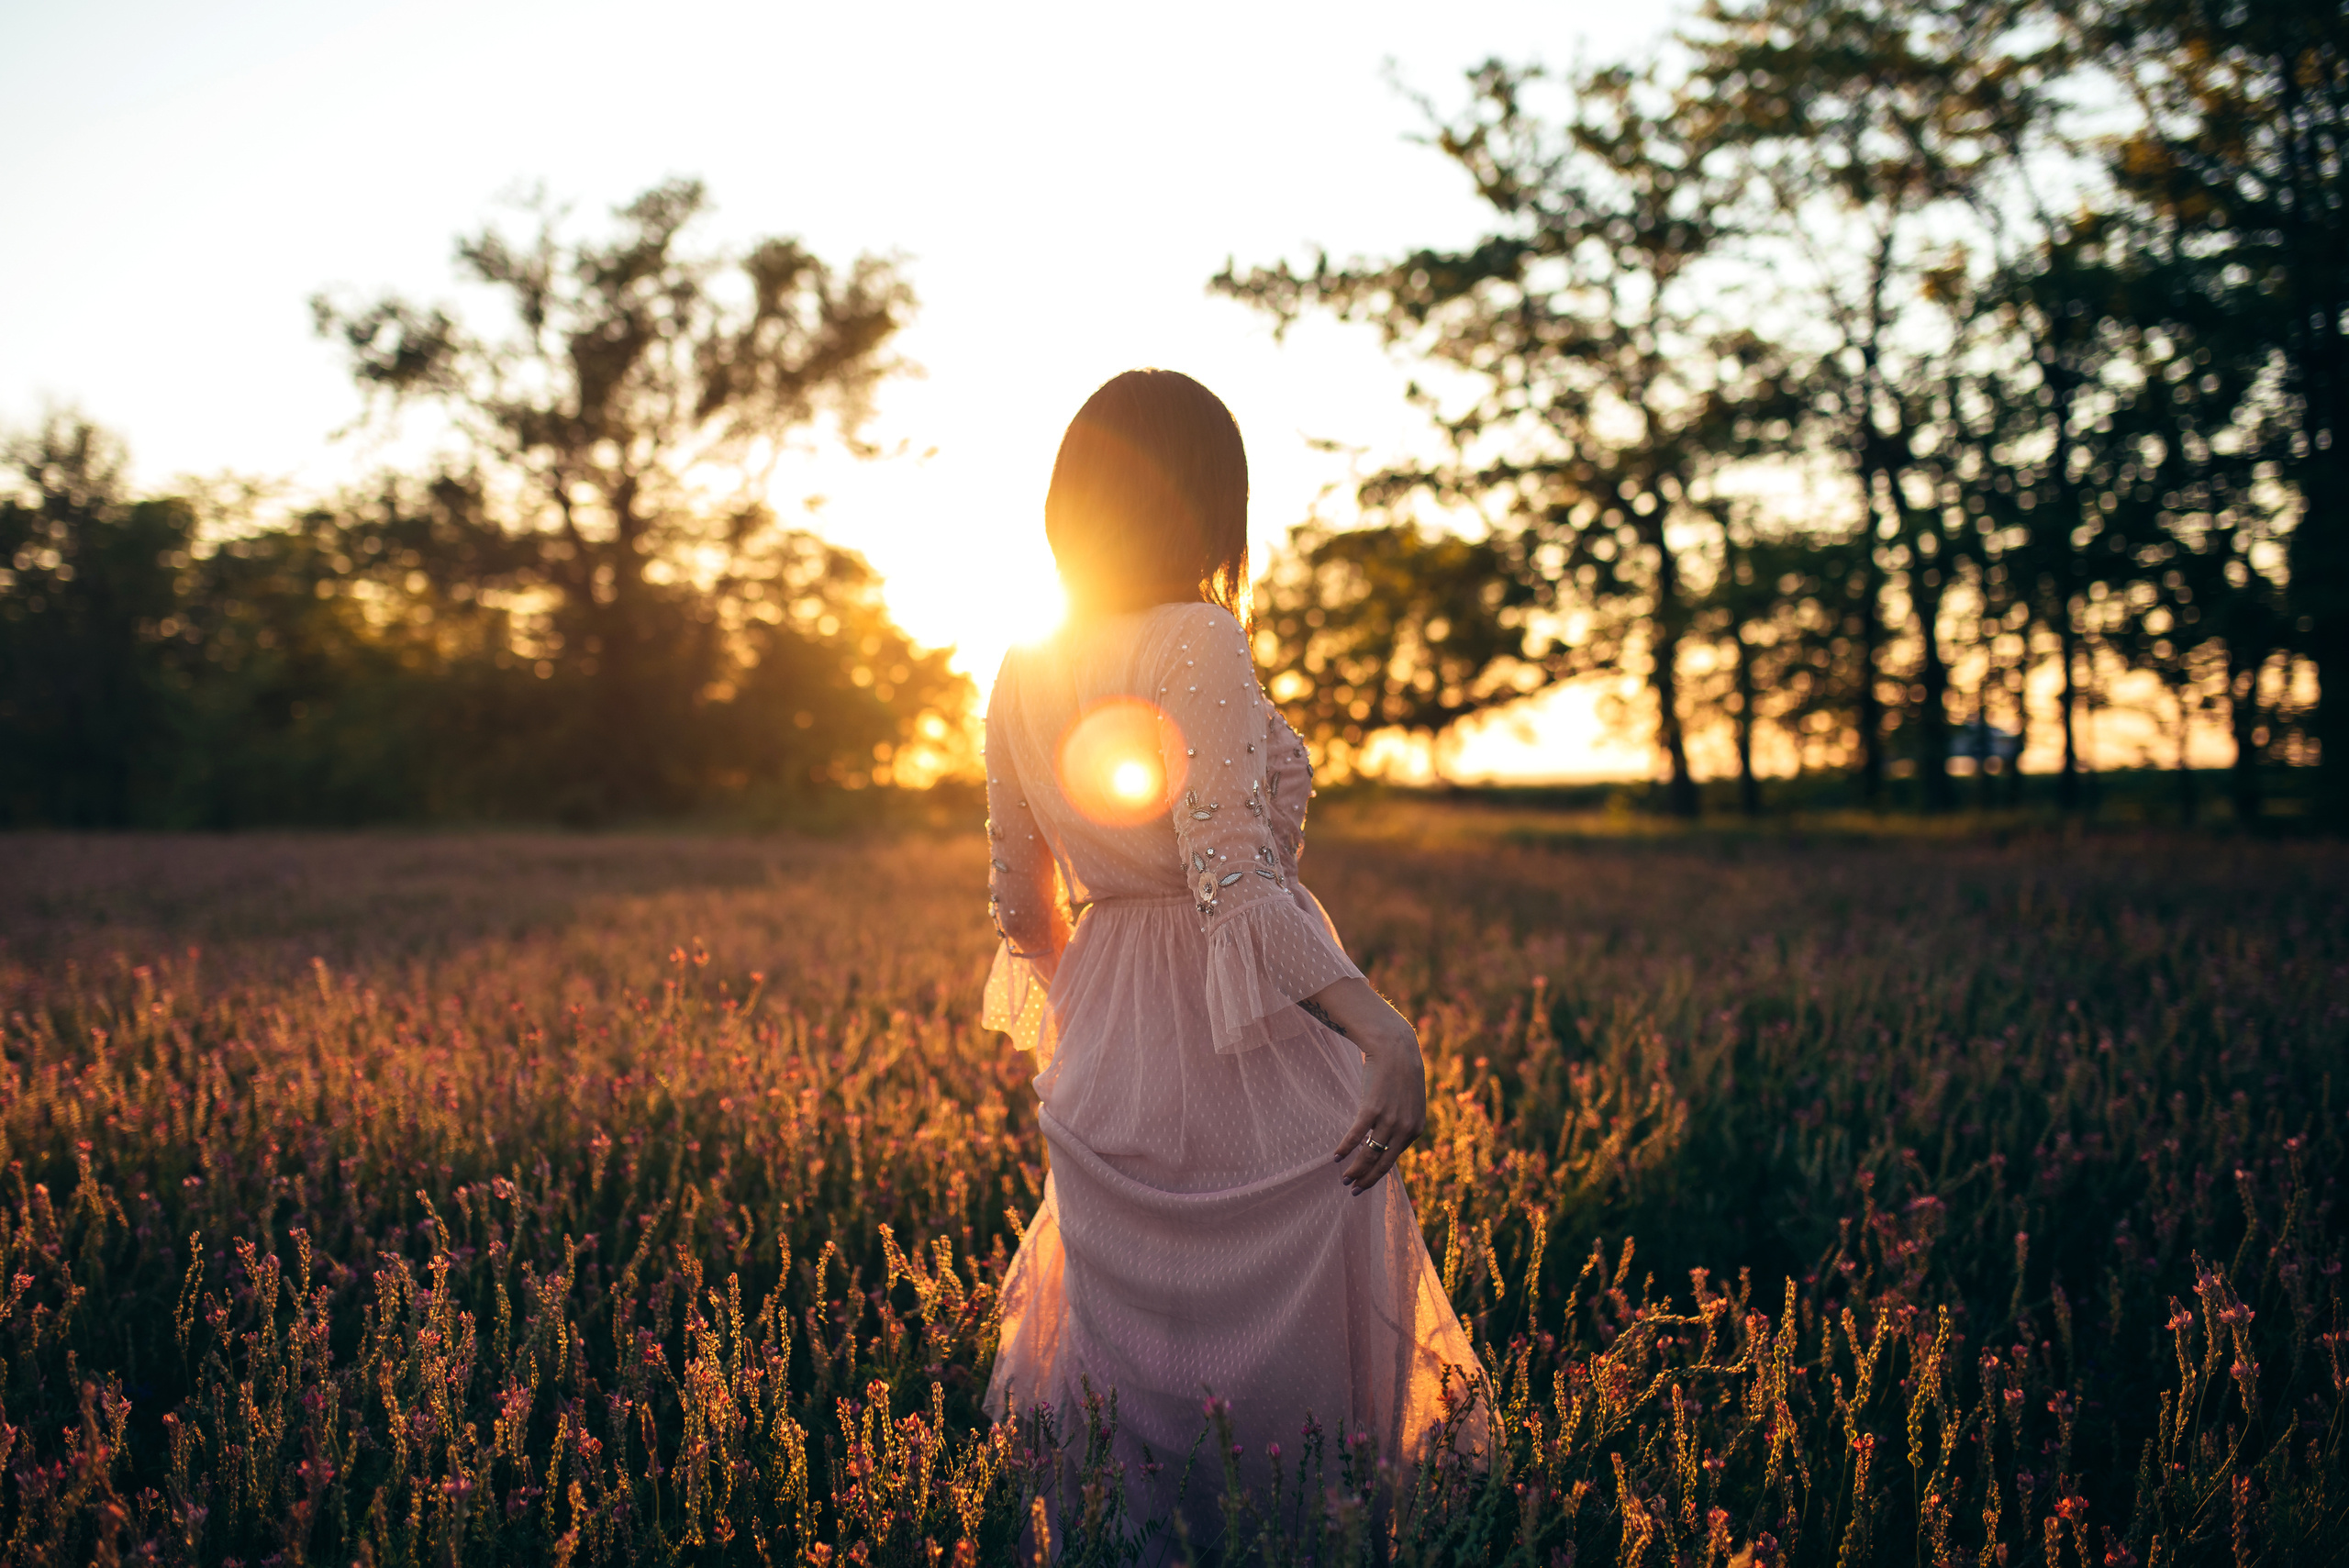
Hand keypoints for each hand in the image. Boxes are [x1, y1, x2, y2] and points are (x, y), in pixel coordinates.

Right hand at [1308, 977, 1425, 1194]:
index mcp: (1416, 1130)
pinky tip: (1336, 1157)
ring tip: (1344, 1178)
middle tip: (1353, 1191)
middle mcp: (1405, 1128)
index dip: (1377, 1174)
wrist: (1396, 1048)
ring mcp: (1389, 1119)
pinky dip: (1345, 1148)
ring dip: (1354, 1169)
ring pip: (1369, 1153)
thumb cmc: (1400, 1076)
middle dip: (1366, 1180)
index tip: (1364, 1183)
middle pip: (1382, 1162)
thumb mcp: (1409, 1104)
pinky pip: (1356, 1136)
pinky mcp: (1372, 1108)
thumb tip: (1386, 1143)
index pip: (1394, 1160)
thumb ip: (1402, 1124)